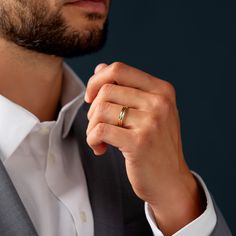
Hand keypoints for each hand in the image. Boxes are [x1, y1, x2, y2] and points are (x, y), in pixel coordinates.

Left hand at [85, 62, 204, 234]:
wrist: (170, 181)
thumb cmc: (155, 145)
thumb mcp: (148, 111)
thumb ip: (125, 88)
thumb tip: (100, 67)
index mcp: (162, 90)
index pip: (119, 69)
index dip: (97, 80)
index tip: (91, 98)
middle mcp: (159, 102)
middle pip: (106, 90)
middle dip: (93, 109)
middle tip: (98, 125)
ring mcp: (151, 122)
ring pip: (101, 110)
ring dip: (92, 126)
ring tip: (100, 139)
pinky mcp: (139, 143)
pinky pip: (100, 130)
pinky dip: (92, 139)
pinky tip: (100, 148)